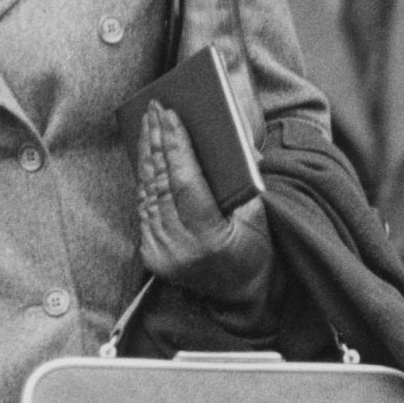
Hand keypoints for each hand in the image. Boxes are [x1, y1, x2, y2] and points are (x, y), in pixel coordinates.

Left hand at [136, 101, 275, 314]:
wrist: (243, 294)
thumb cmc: (257, 248)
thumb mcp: (259, 215)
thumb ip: (243, 182)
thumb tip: (227, 138)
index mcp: (209, 239)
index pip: (185, 184)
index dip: (176, 147)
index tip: (171, 115)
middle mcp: (179, 248)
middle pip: (161, 184)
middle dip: (157, 142)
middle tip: (155, 108)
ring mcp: (161, 254)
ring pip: (147, 193)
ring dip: (147, 155)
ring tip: (149, 122)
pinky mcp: (151, 255)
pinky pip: (144, 208)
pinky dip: (145, 177)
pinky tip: (147, 152)